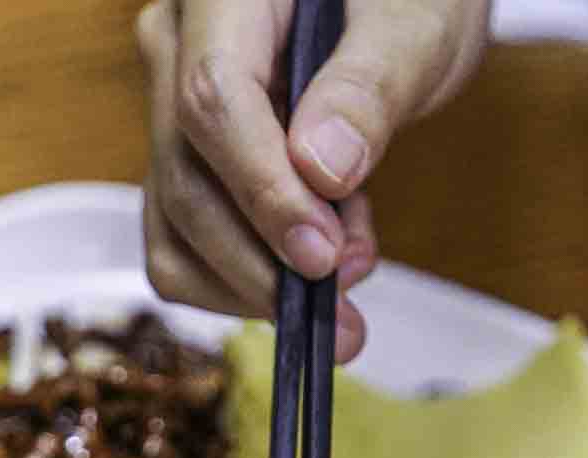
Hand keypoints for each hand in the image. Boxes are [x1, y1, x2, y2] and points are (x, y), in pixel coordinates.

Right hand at [137, 0, 490, 362]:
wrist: (392, 11)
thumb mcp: (416, 22)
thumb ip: (371, 84)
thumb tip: (323, 167)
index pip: (212, 103)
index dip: (262, 191)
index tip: (321, 255)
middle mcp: (176, 54)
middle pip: (186, 184)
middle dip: (261, 264)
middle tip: (343, 299)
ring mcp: (172, 119)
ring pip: (175, 234)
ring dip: (252, 286)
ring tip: (342, 281)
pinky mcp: (186, 172)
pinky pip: (185, 252)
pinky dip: (243, 284)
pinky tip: (313, 264)